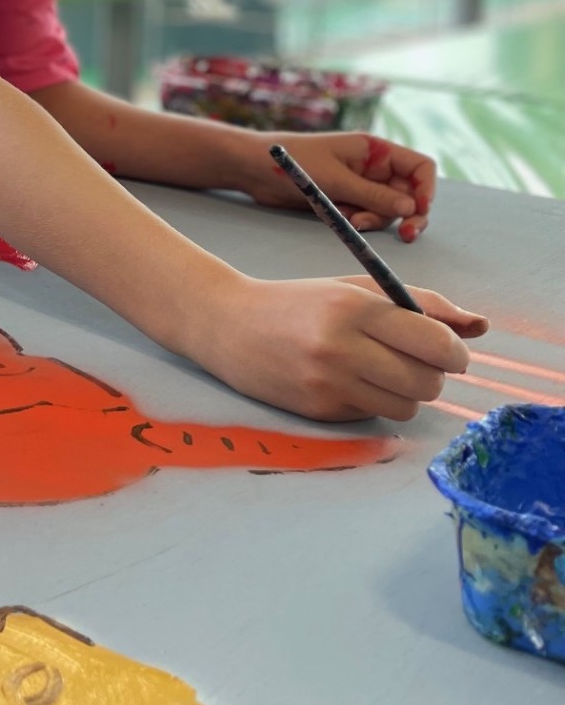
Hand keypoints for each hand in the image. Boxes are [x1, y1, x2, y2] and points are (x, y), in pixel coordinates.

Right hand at [185, 273, 485, 420]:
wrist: (225, 324)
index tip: (448, 351)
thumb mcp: (355, 289)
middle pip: (427, 382)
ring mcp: (327, 382)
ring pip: (405, 405)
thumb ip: (422, 304)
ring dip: (403, 392)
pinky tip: (344, 381)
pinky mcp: (317, 410)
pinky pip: (373, 415)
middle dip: (430, 374)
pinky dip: (371, 401)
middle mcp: (341, 347)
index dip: (454, 352)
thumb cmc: (297, 303)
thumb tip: (480, 327)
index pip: (435, 343)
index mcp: (355, 308)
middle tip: (409, 361)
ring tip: (377, 372)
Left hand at [238, 131, 436, 241]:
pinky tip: (340, 217)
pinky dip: (358, 221)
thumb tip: (411, 208)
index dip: (426, 189)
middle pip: (409, 194)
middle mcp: (373, 168)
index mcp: (375, 151)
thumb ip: (372, 195)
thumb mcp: (335, 179)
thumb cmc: (293, 163)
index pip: (420, 167)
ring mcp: (360, 185)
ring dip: (377, 219)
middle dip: (409, 214)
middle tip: (407, 235)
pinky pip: (366, 216)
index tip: (419, 209)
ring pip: (388, 210)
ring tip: (353, 219)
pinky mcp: (346, 201)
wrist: (254, 169)